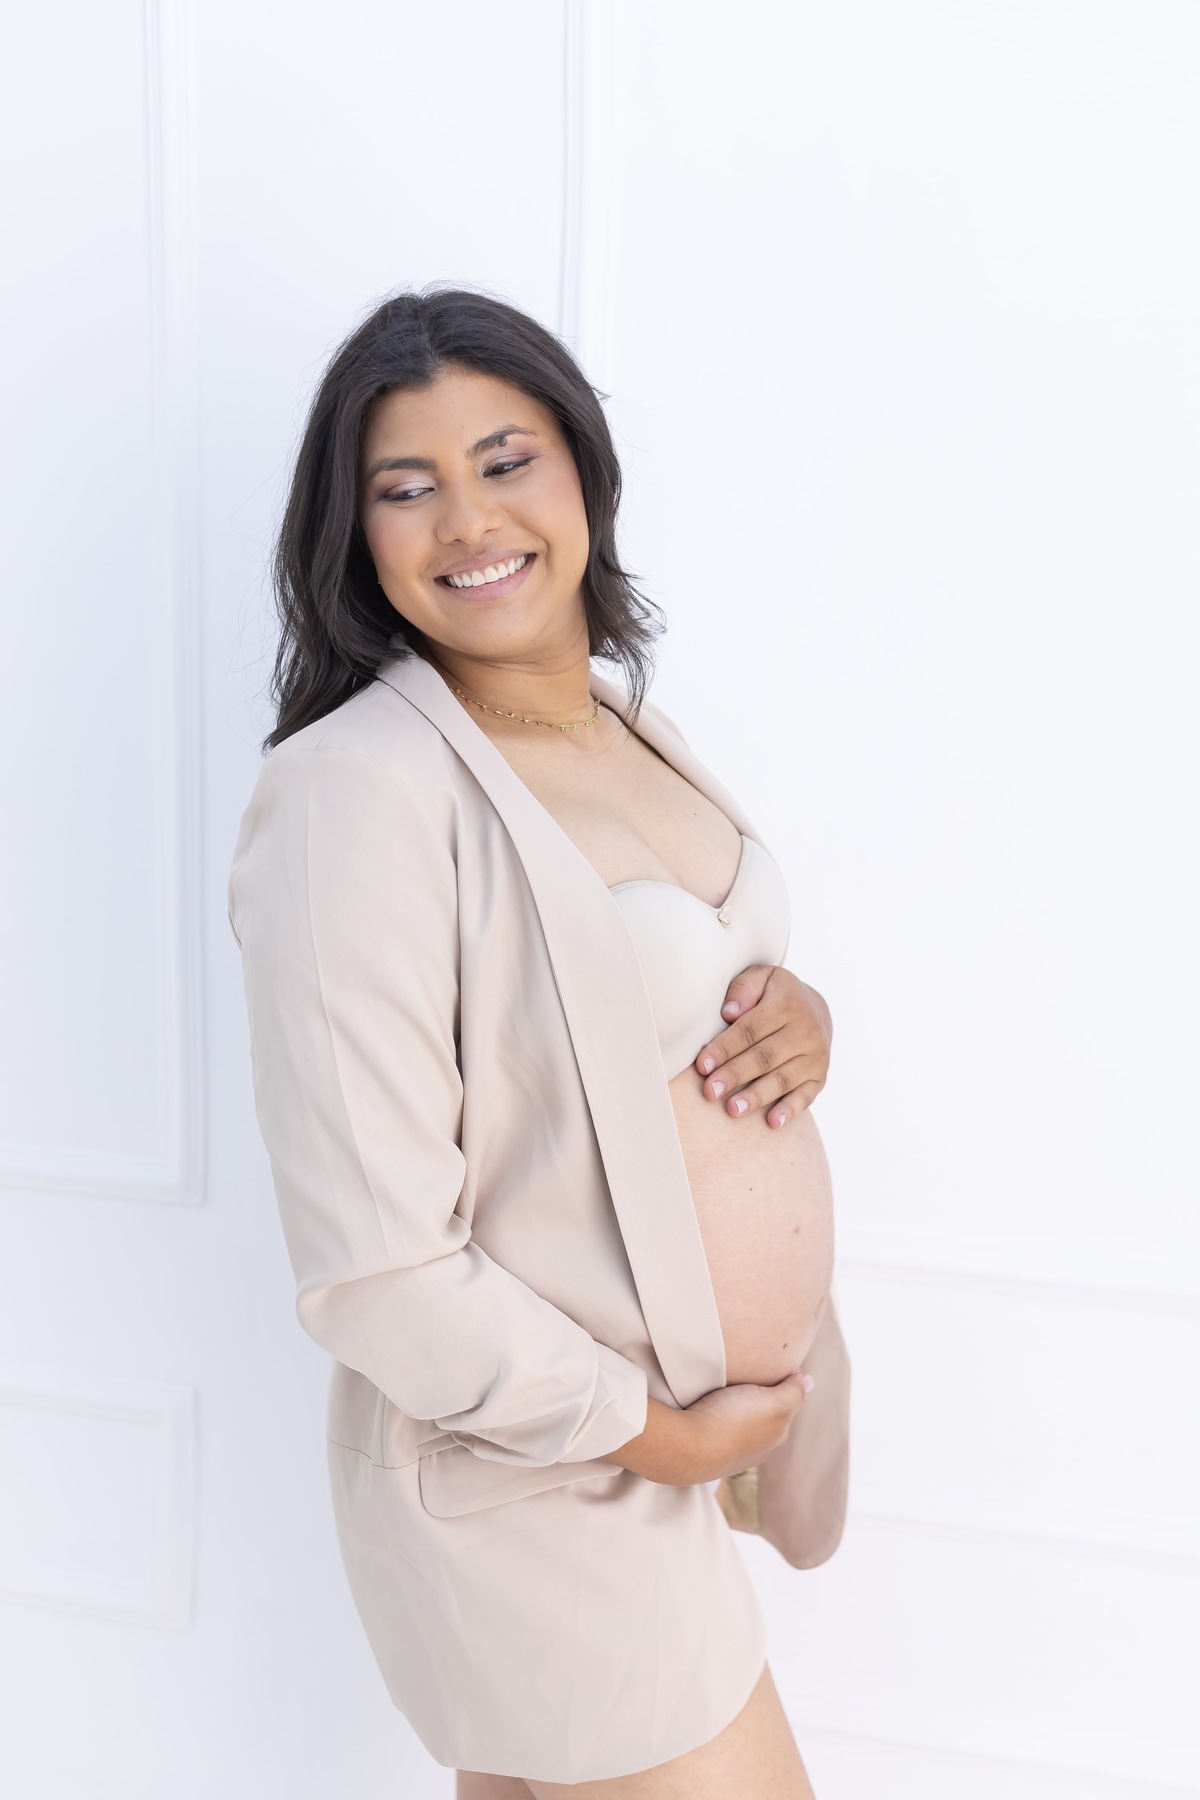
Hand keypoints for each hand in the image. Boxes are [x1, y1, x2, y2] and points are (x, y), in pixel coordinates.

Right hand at [601, 1371, 812, 1485]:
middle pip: (764, 1414)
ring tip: (725, 1385)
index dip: (781, 1383)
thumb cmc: (731, 1421)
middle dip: (759, 1397)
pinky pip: (718, 1427)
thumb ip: (793, 1392)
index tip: (768, 1364)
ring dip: (736, 1407)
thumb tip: (809, 1381)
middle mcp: (758, 1449)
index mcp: (776, 1435)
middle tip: (746, 1371)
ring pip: (740, 1422)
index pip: (786, 1404)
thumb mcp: (773, 1403)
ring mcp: (731, 1453)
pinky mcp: (706, 1450)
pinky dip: (717, 1416)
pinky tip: (708, 1405)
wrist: (686, 1448)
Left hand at [694, 965, 831, 1127]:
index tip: (702, 1065)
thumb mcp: (762, 978)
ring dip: (757, 1096)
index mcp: (788, 1005)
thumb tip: (729, 1013)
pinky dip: (789, 1110)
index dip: (725, 1048)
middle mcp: (806, 1031)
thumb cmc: (775, 995)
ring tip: (732, 1110)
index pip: (751, 1029)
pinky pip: (805, 1097)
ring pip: (783, 1079)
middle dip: (735, 1075)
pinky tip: (771, 1123)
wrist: (817, 1009)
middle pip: (765, 1057)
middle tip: (710, 1091)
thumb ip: (743, 989)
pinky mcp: (820, 1078)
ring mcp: (816, 1057)